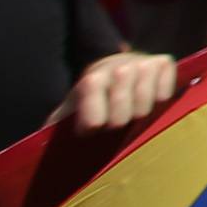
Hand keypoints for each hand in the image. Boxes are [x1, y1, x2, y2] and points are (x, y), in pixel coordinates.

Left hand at [59, 51, 177, 132]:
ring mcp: (142, 63)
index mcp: (92, 79)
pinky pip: (166, 87)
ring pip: (146, 100)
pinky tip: (152, 100)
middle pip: (123, 106)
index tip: (91, 130)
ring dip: (140, 113)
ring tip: (133, 115)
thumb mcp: (71, 110)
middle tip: (115, 126)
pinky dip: (161, 98)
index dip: (92, 115)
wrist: (114, 69)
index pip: (91, 89)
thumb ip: (58, 125)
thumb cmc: (91, 100)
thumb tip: (41, 143)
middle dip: (119, 122)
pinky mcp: (162, 63)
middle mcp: (118, 67)